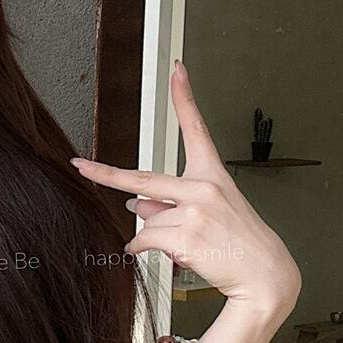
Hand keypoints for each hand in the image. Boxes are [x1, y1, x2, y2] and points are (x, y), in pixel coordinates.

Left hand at [69, 62, 301, 316]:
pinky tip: (162, 254)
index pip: (196, 128)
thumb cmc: (238, 242)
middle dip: (104, 175)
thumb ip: (169, 204)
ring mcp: (194, 211)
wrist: (264, 274)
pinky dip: (142, 249)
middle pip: (141, 180)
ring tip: (185, 244)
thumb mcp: (208, 214)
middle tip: (78, 165)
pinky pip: (144, 240)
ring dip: (153, 236)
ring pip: (147, 220)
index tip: (177, 68)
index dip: (184, 96)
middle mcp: (203, 186)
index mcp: (212, 173)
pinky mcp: (184, 236)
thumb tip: (133, 204)